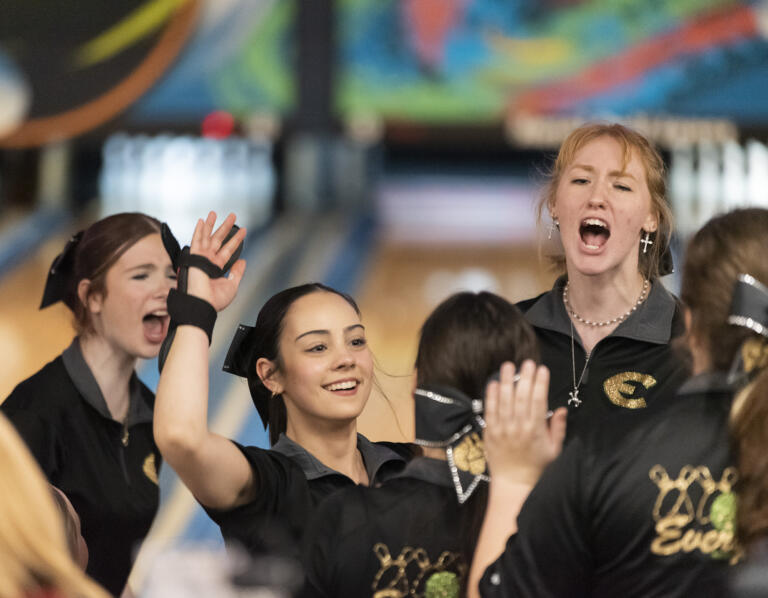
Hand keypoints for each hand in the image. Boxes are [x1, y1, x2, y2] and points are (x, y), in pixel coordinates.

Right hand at [187, 211, 246, 311]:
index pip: (228, 250)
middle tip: (232, 216)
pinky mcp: (194, 258)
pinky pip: (197, 241)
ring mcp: (201, 259)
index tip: (243, 231)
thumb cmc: (214, 300)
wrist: (202, 305)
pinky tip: (202, 221)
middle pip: (218, 240)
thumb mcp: (232, 285)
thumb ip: (237, 272)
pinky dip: (199, 231)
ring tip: (215, 213)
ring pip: (207, 237)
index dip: (236, 240)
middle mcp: (208, 262)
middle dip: (225, 228)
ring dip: (211, 225)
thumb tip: (243, 262)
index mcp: (216, 268)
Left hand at [483, 360, 566, 485]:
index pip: (538, 401)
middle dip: (525, 378)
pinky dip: (491, 397)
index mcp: (536, 431)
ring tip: (509, 365)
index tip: (542, 369)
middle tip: (528, 362)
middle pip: (521, 397)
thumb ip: (558, 428)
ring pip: (505, 401)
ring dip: (507, 381)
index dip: (540, 384)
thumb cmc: (537, 467)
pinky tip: (494, 383)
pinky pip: (490, 411)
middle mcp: (518, 427)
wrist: (514, 484)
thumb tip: (560, 409)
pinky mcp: (490, 432)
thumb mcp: (554, 450)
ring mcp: (503, 429)